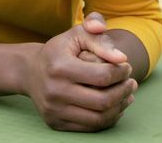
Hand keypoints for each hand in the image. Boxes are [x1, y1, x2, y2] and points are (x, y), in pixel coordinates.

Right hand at [20, 13, 137, 131]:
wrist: (30, 71)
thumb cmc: (59, 50)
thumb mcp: (76, 34)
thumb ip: (99, 37)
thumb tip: (121, 57)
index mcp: (59, 67)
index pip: (103, 76)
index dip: (122, 72)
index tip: (126, 66)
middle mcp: (54, 91)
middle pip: (103, 100)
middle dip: (124, 91)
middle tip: (131, 83)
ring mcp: (54, 110)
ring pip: (99, 118)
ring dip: (120, 107)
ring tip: (127, 95)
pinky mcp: (55, 122)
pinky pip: (90, 127)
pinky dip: (108, 118)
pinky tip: (114, 106)